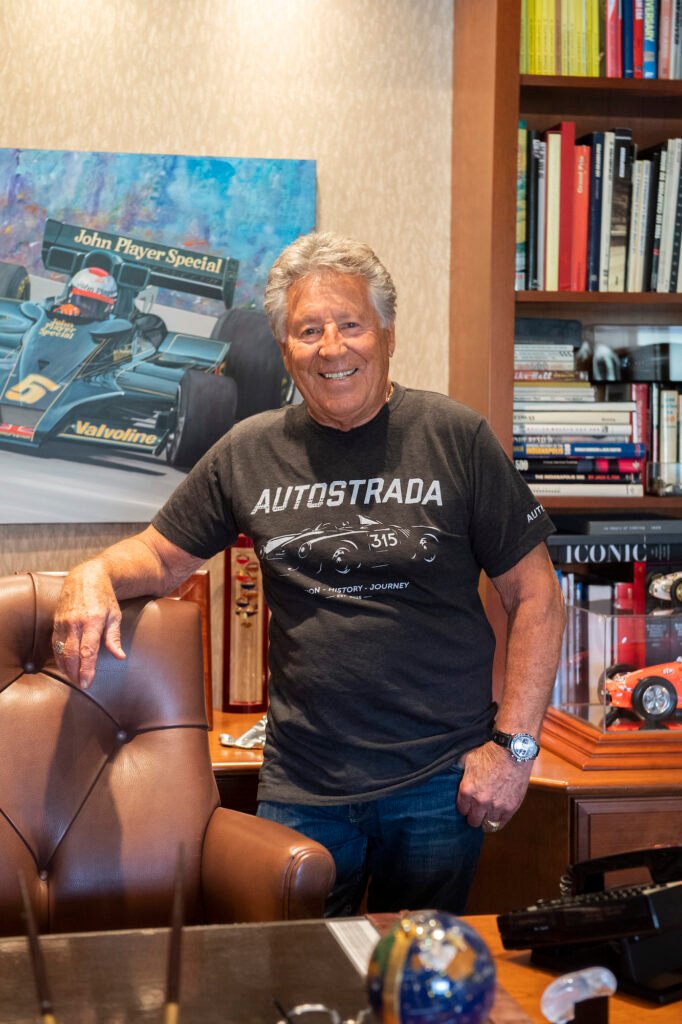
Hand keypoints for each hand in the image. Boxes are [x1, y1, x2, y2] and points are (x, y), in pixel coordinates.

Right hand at [52, 562, 125, 688]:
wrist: (85, 577)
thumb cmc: (104, 597)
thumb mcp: (114, 615)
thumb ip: (114, 637)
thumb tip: (119, 656)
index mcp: (92, 620)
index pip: (88, 650)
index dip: (87, 669)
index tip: (87, 683)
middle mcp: (75, 622)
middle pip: (72, 654)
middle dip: (75, 673)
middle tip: (81, 685)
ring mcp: (63, 622)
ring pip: (61, 651)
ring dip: (66, 668)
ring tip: (73, 679)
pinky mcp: (56, 622)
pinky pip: (55, 644)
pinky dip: (58, 657)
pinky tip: (64, 666)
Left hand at [456, 741, 531, 830]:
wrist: (513, 751)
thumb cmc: (490, 753)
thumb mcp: (468, 758)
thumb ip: (459, 770)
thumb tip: (453, 771)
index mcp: (467, 790)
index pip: (461, 810)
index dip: (464, 807)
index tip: (468, 805)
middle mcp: (480, 801)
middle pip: (473, 821)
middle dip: (474, 816)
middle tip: (477, 811)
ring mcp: (496, 806)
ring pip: (487, 824)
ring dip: (487, 818)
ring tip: (488, 812)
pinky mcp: (511, 808)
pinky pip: (501, 823)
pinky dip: (498, 821)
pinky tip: (497, 815)